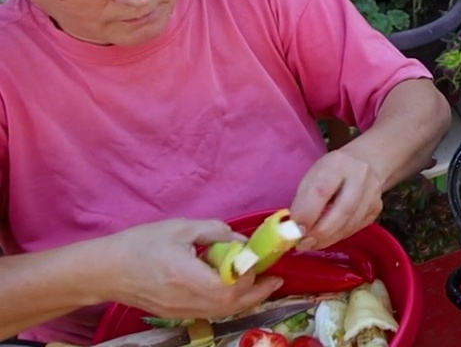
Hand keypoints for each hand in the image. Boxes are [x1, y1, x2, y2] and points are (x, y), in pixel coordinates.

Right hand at [106, 220, 280, 318]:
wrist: (102, 270)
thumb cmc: (139, 244)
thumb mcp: (180, 228)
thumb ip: (215, 231)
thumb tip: (240, 240)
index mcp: (185, 277)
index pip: (229, 287)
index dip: (249, 275)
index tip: (257, 258)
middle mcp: (184, 300)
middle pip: (230, 306)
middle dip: (257, 293)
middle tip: (275, 279)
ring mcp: (178, 311)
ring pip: (221, 312)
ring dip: (244, 300)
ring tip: (260, 284)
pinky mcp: (173, 314)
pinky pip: (208, 313)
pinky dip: (226, 303)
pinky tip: (233, 290)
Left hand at [290, 149, 382, 250]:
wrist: (367, 161)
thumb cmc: (331, 171)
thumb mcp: (313, 175)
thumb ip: (303, 199)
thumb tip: (293, 229)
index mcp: (338, 163)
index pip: (322, 190)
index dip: (307, 213)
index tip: (294, 230)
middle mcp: (360, 176)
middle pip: (343, 210)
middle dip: (320, 232)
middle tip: (302, 244)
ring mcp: (373, 193)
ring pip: (351, 223)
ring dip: (328, 238)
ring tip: (310, 245)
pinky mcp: (377, 207)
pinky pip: (357, 228)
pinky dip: (338, 236)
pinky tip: (326, 239)